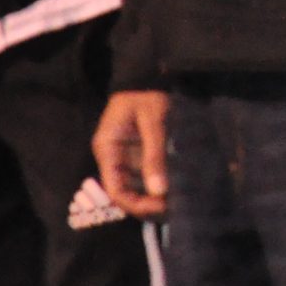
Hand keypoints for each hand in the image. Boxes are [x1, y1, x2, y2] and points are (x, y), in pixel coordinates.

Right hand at [93, 90, 170, 216]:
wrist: (148, 77)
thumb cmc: (147, 96)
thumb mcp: (154, 123)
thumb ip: (154, 156)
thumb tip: (159, 191)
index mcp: (107, 149)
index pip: (114, 189)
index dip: (134, 204)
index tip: (160, 208)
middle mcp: (113, 157)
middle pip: (124, 192)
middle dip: (146, 204)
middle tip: (173, 208)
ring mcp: (126, 157)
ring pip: (136, 187)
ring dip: (153, 197)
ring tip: (177, 203)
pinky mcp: (139, 154)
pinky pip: (146, 176)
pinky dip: (158, 185)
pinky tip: (175, 189)